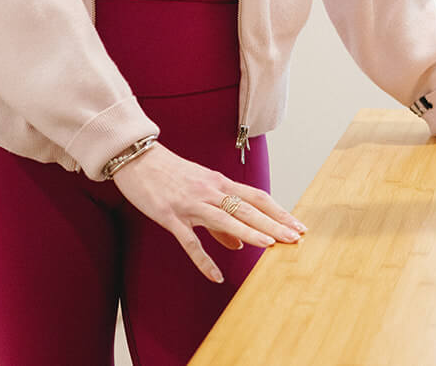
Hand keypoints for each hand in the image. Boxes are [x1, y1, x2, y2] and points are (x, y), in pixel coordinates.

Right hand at [109, 143, 306, 283]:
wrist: (138, 159)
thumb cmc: (170, 174)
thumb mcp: (200, 190)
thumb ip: (220, 220)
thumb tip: (239, 244)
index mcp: (219, 183)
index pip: (257, 197)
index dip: (278, 211)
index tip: (297, 225)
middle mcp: (210, 191)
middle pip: (248, 208)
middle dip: (274, 223)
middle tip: (295, 237)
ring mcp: (191, 204)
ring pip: (226, 219)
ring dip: (249, 232)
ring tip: (269, 245)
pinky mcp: (171, 216)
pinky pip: (190, 241)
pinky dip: (204, 260)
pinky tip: (216, 276)